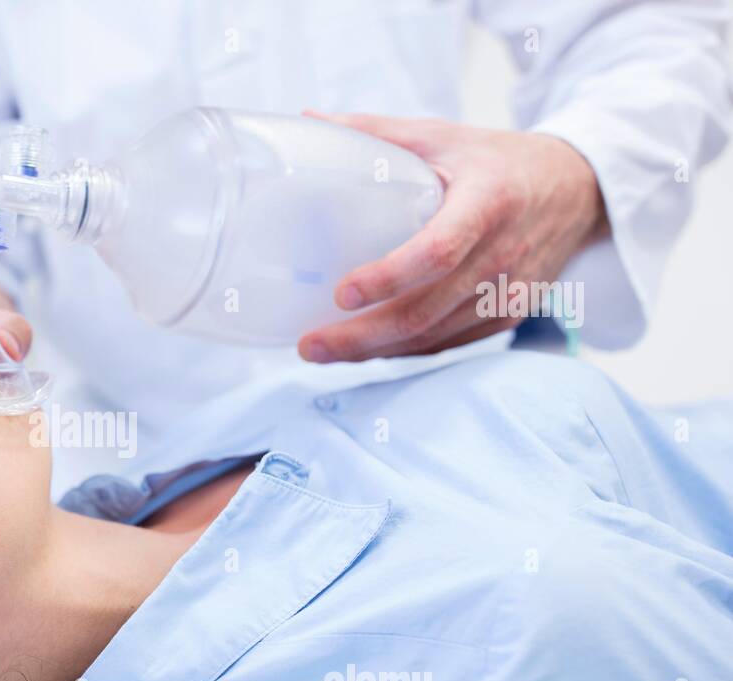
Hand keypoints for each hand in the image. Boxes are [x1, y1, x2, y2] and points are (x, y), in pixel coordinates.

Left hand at [298, 112, 607, 362]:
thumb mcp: (444, 136)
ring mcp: (508, 293)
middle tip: (309, 345)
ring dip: (375, 352)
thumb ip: (376, 132)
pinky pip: (450, 344)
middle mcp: (503, 254)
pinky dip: (405, 353)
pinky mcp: (508, 316)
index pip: (438, 251)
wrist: (577, 189)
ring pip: (434, 337)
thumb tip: (310, 120)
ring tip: (324, 351)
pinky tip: (367, 352)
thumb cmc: (499, 161)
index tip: (342, 293)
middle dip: (362, 336)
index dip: (389, 277)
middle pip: (426, 311)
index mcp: (488, 202)